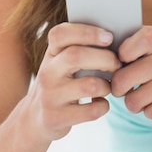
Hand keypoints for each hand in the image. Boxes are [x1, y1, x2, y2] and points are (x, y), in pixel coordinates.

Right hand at [27, 22, 119, 140]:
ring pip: (89, 85)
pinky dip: (103, 106)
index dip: (87, 32)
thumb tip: (116, 39)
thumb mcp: (62, 62)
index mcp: (51, 53)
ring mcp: (49, 96)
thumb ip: (81, 47)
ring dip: (107, 85)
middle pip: (76, 56)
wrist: (34, 118)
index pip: (61, 33)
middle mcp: (47, 72)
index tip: (109, 37)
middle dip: (106, 58)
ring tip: (108, 86)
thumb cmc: (61, 82)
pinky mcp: (55, 118)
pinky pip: (91, 111)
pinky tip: (100, 103)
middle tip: (117, 64)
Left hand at [110, 25, 151, 119]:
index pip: (125, 49)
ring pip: (134, 101)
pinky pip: (151, 113)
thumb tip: (106, 58)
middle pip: (122, 80)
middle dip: (119, 89)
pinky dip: (151, 112)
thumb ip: (141, 43)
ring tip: (142, 96)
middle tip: (125, 88)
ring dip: (134, 104)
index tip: (124, 64)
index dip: (118, 60)